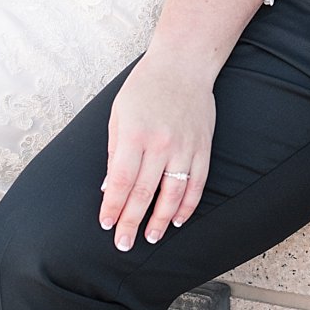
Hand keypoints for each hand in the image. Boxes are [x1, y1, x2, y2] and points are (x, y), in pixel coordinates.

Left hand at [101, 50, 216, 248]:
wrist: (182, 66)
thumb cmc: (144, 89)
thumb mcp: (118, 115)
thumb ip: (114, 152)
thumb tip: (110, 187)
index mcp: (134, 135)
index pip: (121, 181)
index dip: (113, 206)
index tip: (106, 224)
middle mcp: (160, 145)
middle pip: (144, 193)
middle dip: (131, 222)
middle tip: (122, 244)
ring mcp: (184, 148)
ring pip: (172, 195)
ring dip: (160, 220)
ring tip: (149, 238)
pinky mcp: (203, 149)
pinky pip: (196, 185)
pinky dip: (187, 206)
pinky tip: (177, 221)